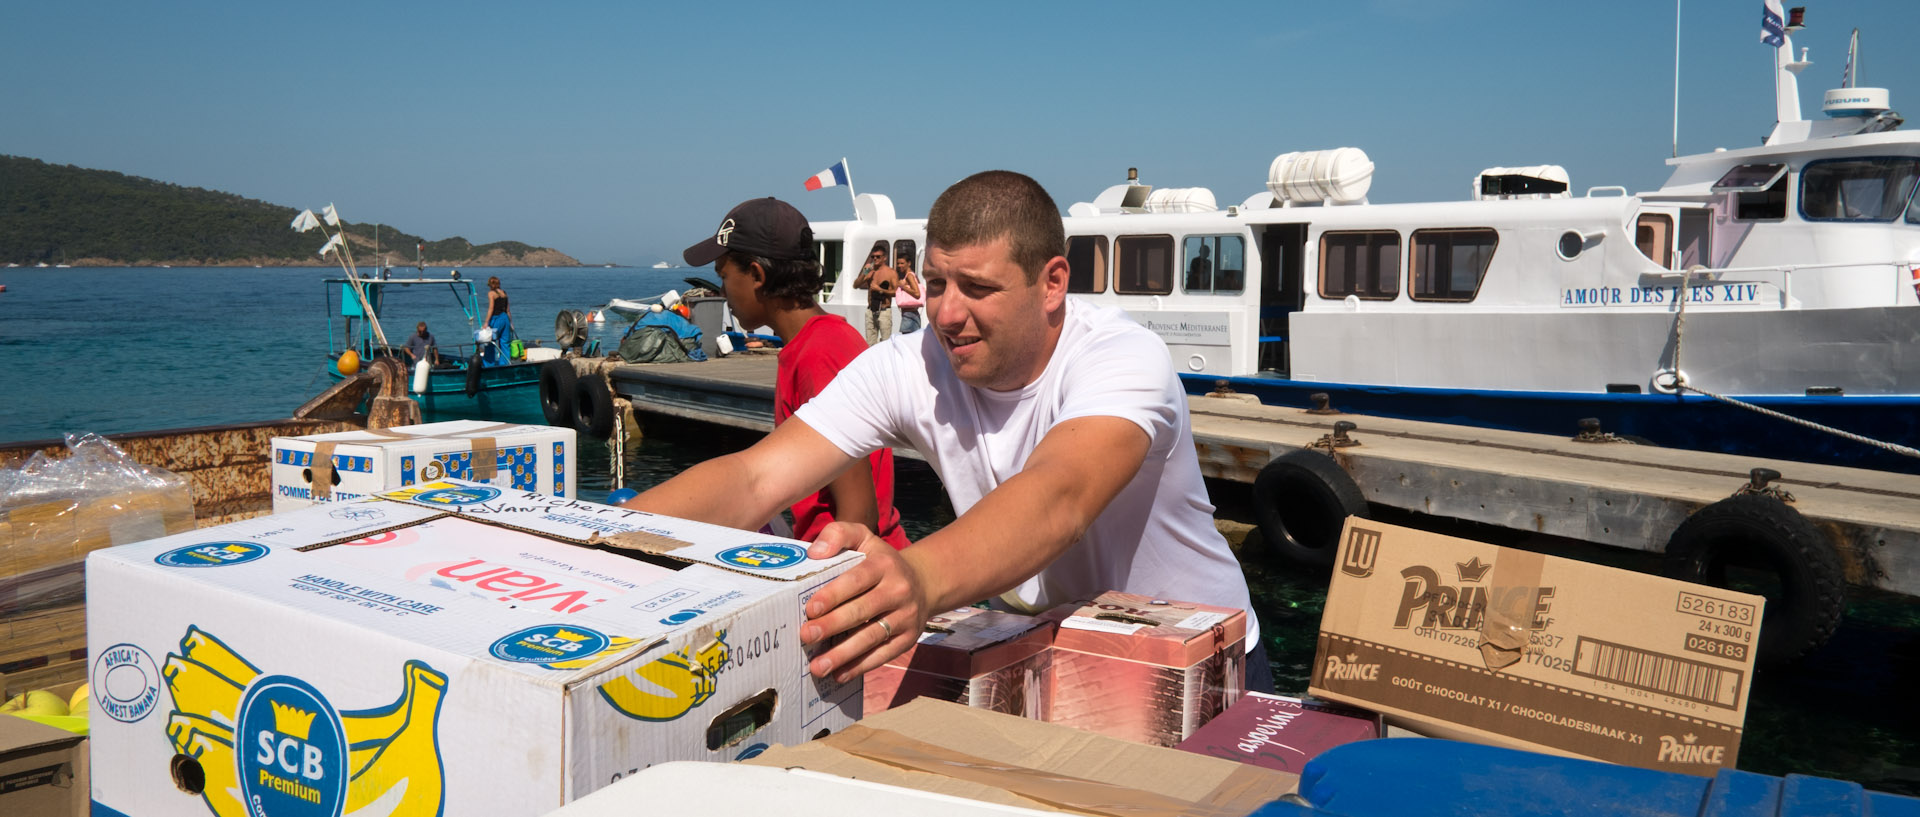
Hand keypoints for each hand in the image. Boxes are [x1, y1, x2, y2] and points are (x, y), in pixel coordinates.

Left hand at [800, 521, 928, 681]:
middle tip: (806, 636)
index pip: (857, 579)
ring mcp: (906, 617)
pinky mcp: (908, 638)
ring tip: (818, 666)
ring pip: (872, 637)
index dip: (834, 594)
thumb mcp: (864, 539)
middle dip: (832, 625)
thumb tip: (815, 552)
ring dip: (844, 654)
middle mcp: (898, 590)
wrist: (924, 583)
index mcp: (884, 564)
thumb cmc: (881, 562)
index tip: (810, 609)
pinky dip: (860, 666)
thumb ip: (839, 534)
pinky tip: (839, 674)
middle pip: (863, 611)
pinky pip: (883, 654)